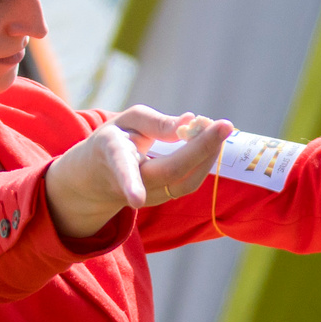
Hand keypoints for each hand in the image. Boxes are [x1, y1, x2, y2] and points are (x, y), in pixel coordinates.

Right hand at [43, 107, 232, 239]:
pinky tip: (213, 144)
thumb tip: (189, 121)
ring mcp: (147, 197)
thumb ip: (156, 122)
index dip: (129, 184)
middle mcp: (128, 183)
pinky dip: (204, 162)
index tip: (136, 200)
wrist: (96, 178)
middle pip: (170, 172)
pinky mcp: (162, 200)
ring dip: (208, 156)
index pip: (122, 169)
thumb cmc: (114, 141)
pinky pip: (188, 183)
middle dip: (200, 149)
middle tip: (224, 126)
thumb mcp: (127, 122)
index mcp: (113, 156)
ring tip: (221, 130)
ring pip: (184, 182)